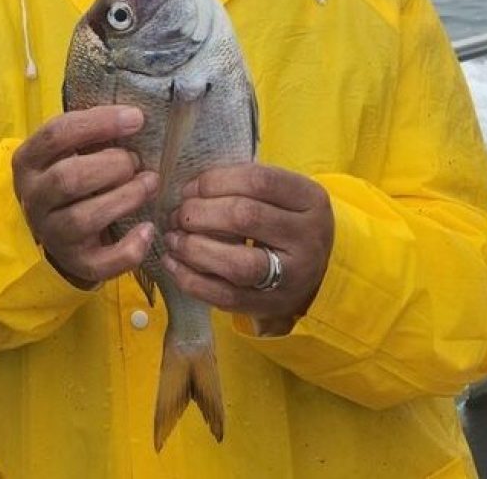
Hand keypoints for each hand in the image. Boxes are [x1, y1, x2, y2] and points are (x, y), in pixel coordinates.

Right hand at [12, 106, 157, 288]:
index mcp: (28, 161)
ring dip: (126, 198)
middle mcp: (33, 198)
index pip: (57, 134)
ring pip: (83, 219)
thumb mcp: (69, 150)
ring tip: (150, 183)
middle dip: (112, 165)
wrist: (56, 226)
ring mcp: (52, 233)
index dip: (100, 123)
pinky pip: (100, 263)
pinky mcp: (75, 262)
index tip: (137, 118)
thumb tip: (135, 116)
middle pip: (68, 178)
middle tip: (137, 161)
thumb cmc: (71, 175)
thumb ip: (92, 133)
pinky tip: (147, 229)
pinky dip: (129, 248)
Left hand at [163, 163, 333, 333]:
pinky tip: (173, 263)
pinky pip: (224, 296)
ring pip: (236, 263)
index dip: (215, 181)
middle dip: (199, 213)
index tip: (190, 188)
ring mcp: (291, 276)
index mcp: (310, 200)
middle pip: (244, 217)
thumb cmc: (285, 223)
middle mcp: (307, 238)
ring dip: (193, 247)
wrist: (314, 273)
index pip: (258, 181)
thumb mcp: (281, 196)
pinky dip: (190, 279)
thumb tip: (188, 191)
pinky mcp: (269, 305)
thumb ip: (242, 186)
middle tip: (178, 214)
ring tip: (173, 238)